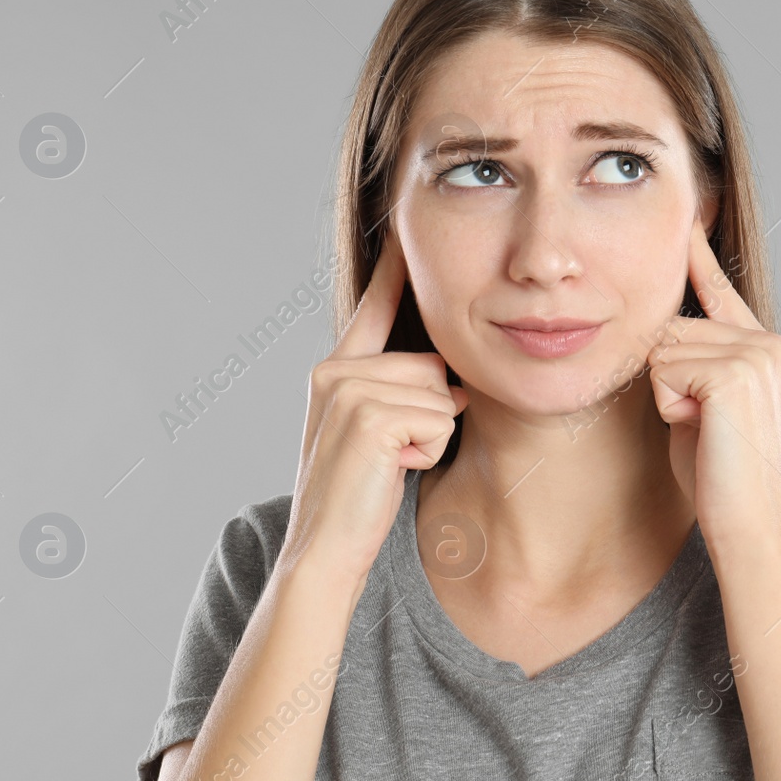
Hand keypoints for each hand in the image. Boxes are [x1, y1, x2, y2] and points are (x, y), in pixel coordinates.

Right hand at [281, 237, 468, 588]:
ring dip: (432, 436)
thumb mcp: (380, 435)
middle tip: (394, 455)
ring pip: (439, 392)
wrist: (324, 551)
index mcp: (335, 371)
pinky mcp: (368, 417)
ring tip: (391, 465)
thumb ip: (403, 396)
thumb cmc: (359, 499)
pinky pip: (438, 419)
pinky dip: (429, 452)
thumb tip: (455, 384)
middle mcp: (334, 371)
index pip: (372, 307)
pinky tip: (393, 471)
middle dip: (433, 411)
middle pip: (431, 362)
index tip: (405, 230)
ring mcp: (347, 391)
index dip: (393, 270)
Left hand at [648, 221, 780, 548]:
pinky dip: (669, 406)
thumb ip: (691, 366)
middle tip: (699, 426)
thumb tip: (659, 337)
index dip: (698, 258)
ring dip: (667, 395)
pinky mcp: (732, 373)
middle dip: (665, 378)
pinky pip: (663, 369)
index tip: (686, 223)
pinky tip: (700, 430)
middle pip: (670, 327)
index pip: (720, 291)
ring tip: (702, 430)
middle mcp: (765, 342)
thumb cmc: (717, 476)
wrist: (747, 524)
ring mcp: (754, 354)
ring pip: (662, 348)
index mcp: (764, 347)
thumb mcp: (701, 407)